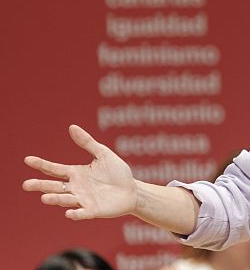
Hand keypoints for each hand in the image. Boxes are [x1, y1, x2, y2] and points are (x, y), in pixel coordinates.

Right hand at [22, 125, 137, 219]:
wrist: (133, 190)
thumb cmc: (117, 172)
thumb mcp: (103, 154)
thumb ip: (87, 142)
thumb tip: (72, 127)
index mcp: (76, 173)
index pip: (54, 169)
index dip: (41, 164)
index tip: (28, 159)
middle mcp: (75, 188)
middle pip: (54, 187)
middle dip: (40, 186)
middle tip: (26, 184)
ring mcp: (83, 200)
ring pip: (66, 200)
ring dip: (56, 200)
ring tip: (44, 198)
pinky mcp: (93, 211)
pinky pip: (83, 213)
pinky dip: (76, 214)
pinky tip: (69, 213)